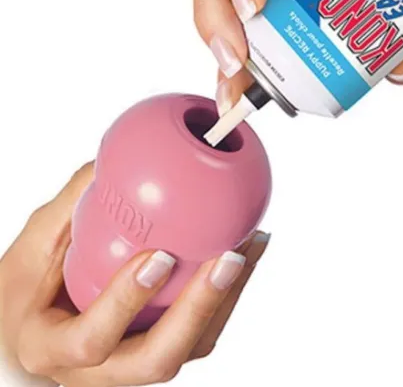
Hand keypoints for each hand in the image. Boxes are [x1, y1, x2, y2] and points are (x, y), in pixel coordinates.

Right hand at [0, 163, 269, 386]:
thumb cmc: (26, 289)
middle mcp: (98, 372)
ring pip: (188, 348)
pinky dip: (229, 292)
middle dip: (199, 308)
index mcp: (52, 348)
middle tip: (228, 257)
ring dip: (226, 297)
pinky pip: (201, 332)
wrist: (35, 325)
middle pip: (156, 359)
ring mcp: (134, 366)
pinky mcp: (162, 349)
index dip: (125, 303)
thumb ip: (68, 209)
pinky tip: (247, 250)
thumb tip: (111, 162)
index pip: (90, 339)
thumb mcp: (32, 247)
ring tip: (250, 245)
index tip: (158, 257)